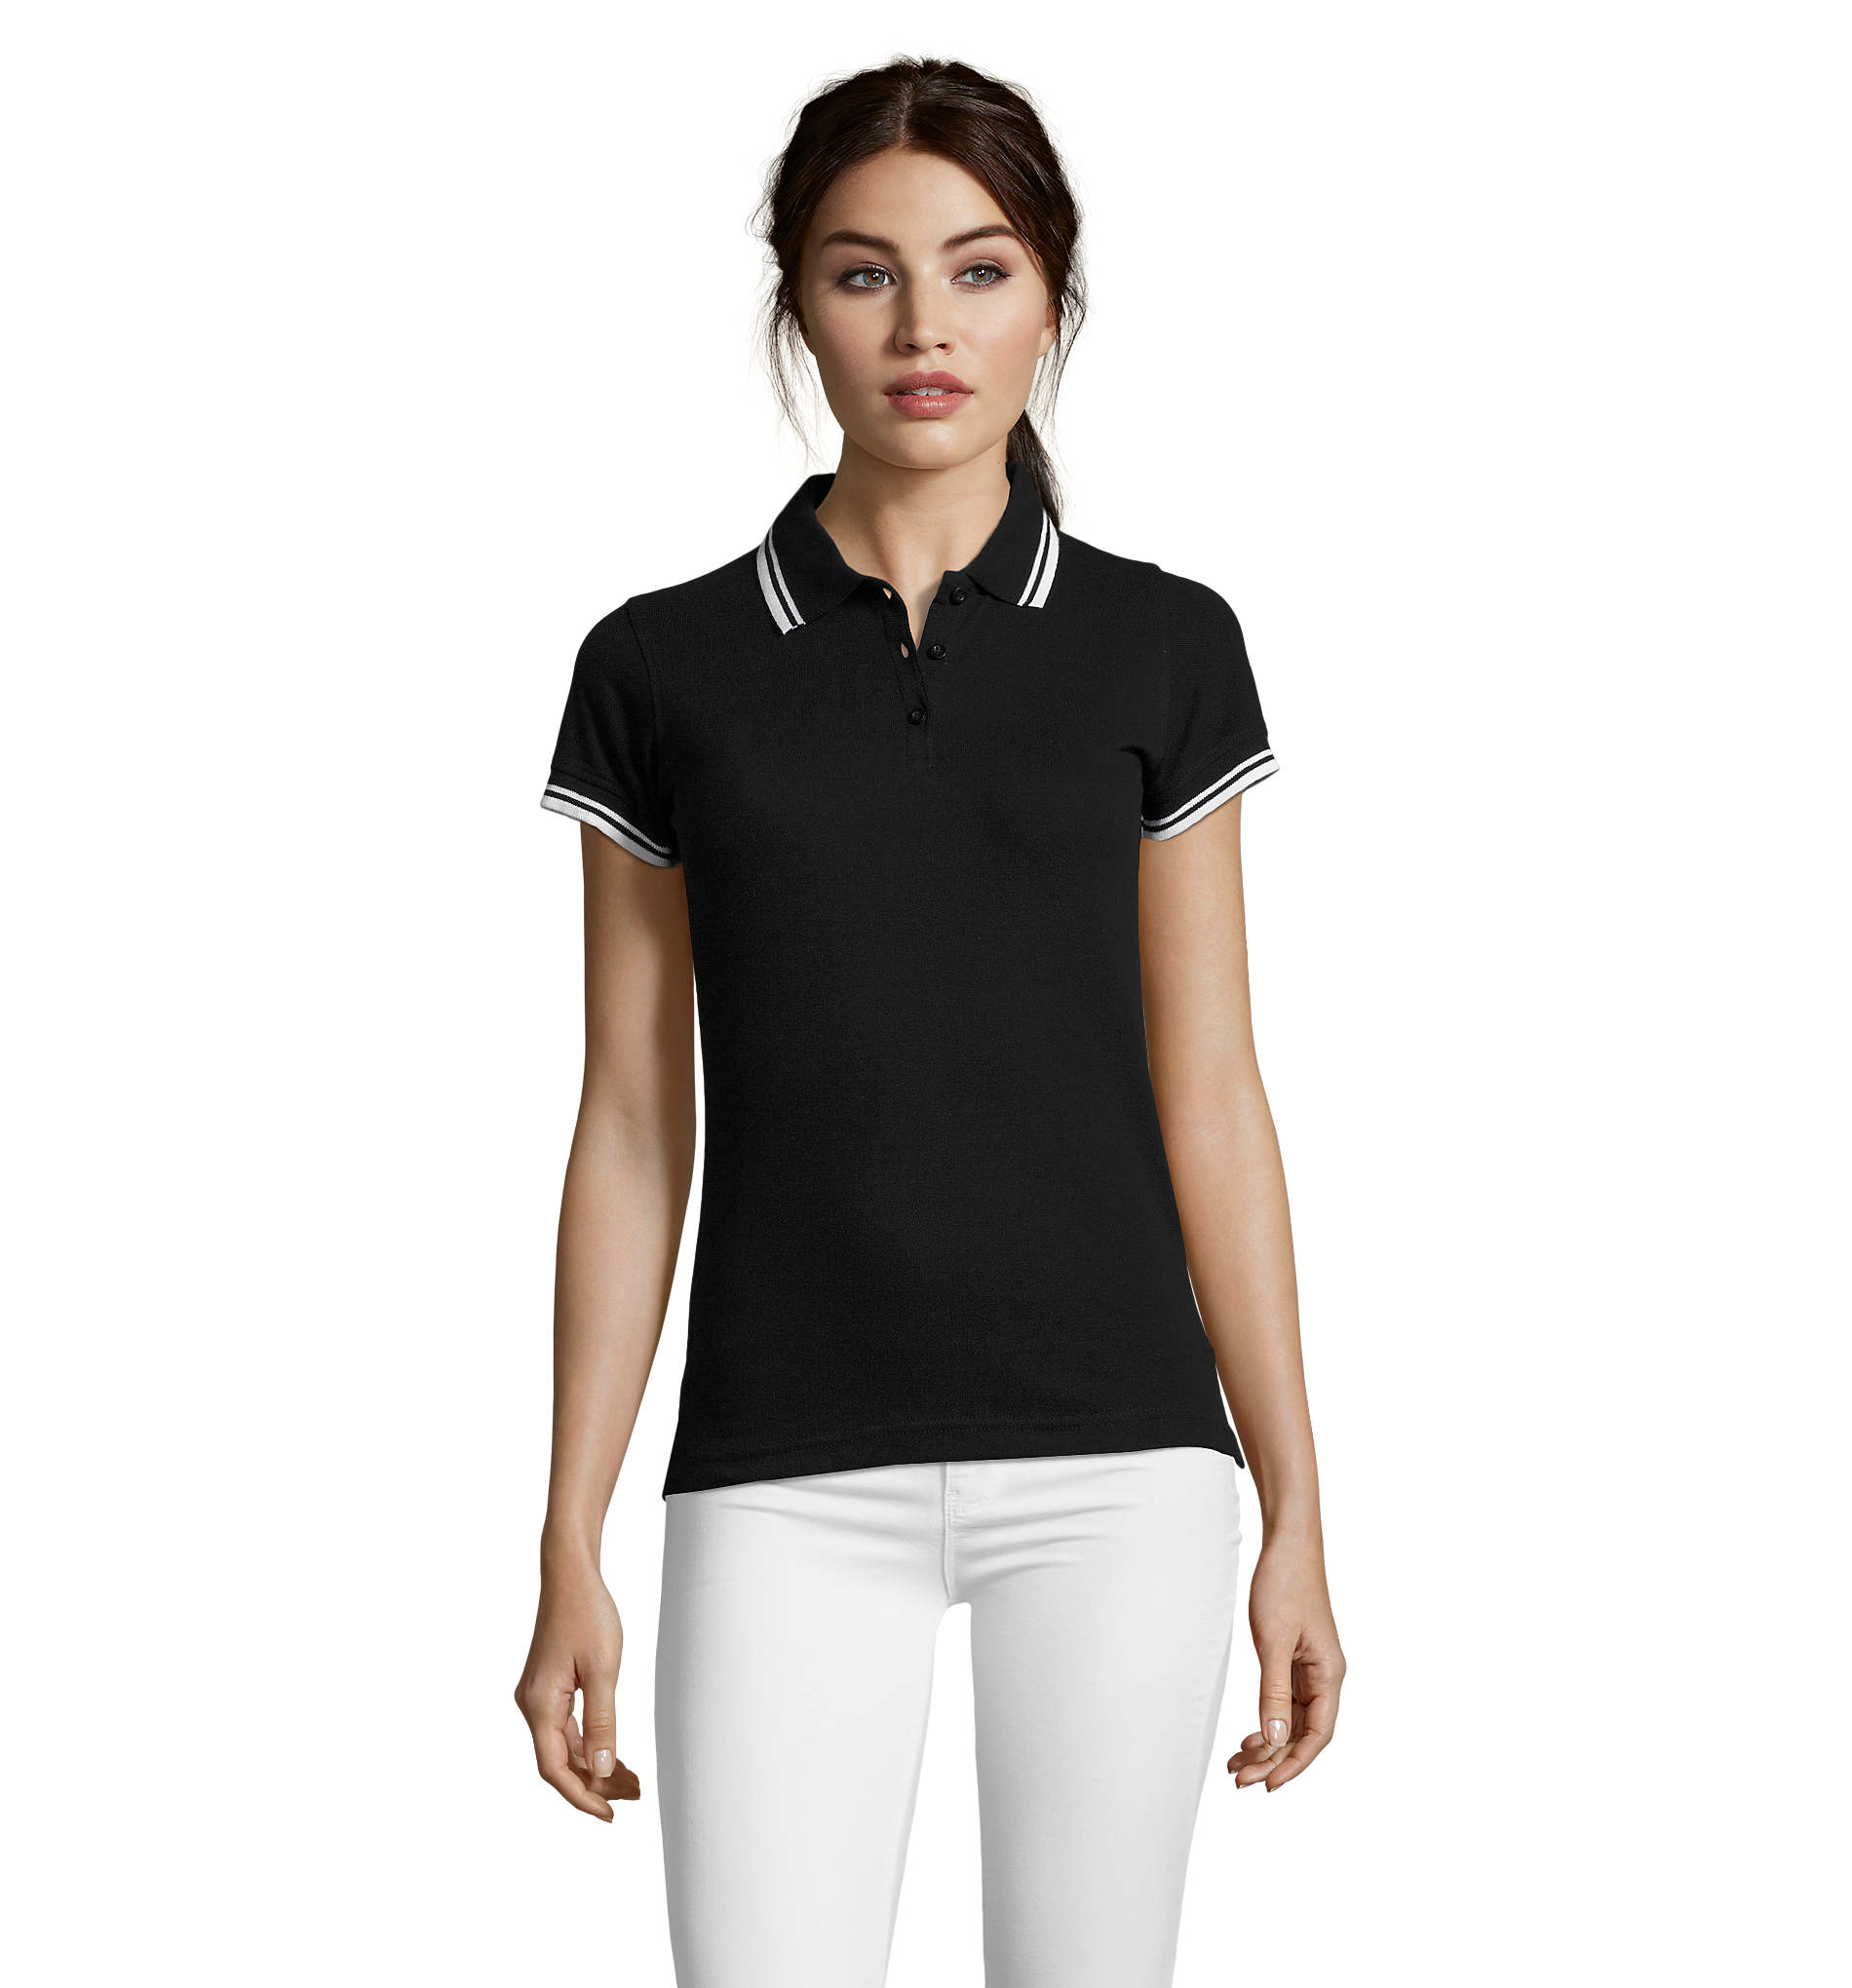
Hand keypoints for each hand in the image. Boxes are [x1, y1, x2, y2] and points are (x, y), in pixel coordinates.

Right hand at [514, 1561, 641, 1820]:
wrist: (571, 1575)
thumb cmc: (586, 1613)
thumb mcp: (603, 1670)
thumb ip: (602, 1721)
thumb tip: (601, 1768)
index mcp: (539, 1704)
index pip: (555, 1769)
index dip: (581, 1797)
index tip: (610, 1814)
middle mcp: (532, 1704)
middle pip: (560, 1761)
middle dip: (595, 1783)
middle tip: (634, 1795)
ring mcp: (539, 1696)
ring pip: (565, 1746)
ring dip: (595, 1764)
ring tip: (632, 1780)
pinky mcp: (549, 1687)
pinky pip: (567, 1727)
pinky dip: (589, 1743)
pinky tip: (613, 1752)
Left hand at [1228, 1530, 1344, 1792]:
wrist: (1288, 1543)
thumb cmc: (1285, 1583)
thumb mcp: (1274, 1640)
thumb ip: (1272, 1691)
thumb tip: (1273, 1738)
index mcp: (1329, 1674)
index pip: (1318, 1735)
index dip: (1294, 1764)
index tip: (1268, 1785)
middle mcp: (1325, 1675)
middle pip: (1303, 1733)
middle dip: (1274, 1759)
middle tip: (1240, 1779)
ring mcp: (1310, 1668)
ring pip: (1292, 1720)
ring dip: (1267, 1744)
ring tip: (1237, 1764)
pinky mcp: (1295, 1658)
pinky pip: (1285, 1702)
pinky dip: (1267, 1721)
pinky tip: (1249, 1737)